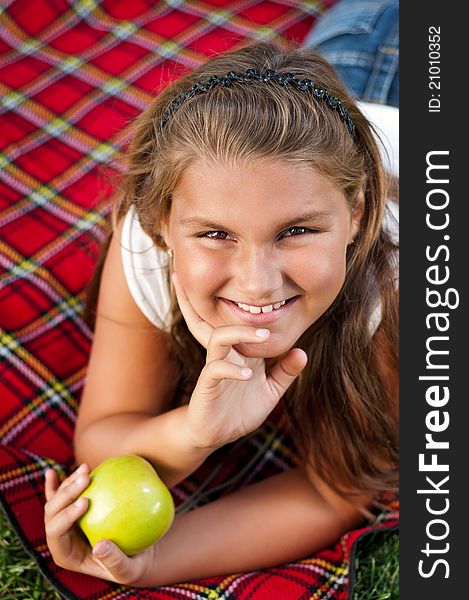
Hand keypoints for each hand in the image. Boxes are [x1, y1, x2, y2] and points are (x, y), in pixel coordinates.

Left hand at [44, 465, 153, 584]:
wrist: (133, 552)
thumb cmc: (130, 564)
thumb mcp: (128, 569)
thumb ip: (114, 561)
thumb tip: (99, 547)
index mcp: (65, 553)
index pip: (56, 533)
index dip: (66, 516)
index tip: (86, 501)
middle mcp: (60, 536)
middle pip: (53, 512)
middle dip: (66, 494)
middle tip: (87, 478)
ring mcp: (64, 522)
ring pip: (57, 499)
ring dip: (68, 482)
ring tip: (86, 468)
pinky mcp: (72, 510)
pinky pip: (61, 495)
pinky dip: (56, 483)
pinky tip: (51, 472)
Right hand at [172, 273, 306, 449]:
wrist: (215, 436)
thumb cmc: (240, 410)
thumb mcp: (270, 392)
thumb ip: (285, 373)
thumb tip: (302, 352)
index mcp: (241, 352)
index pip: (242, 324)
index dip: (254, 310)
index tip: (277, 300)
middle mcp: (227, 354)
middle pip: (221, 320)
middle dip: (235, 308)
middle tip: (259, 304)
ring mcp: (214, 367)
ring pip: (218, 337)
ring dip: (240, 333)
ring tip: (263, 337)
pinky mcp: (206, 385)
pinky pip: (215, 369)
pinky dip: (232, 369)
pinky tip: (248, 376)